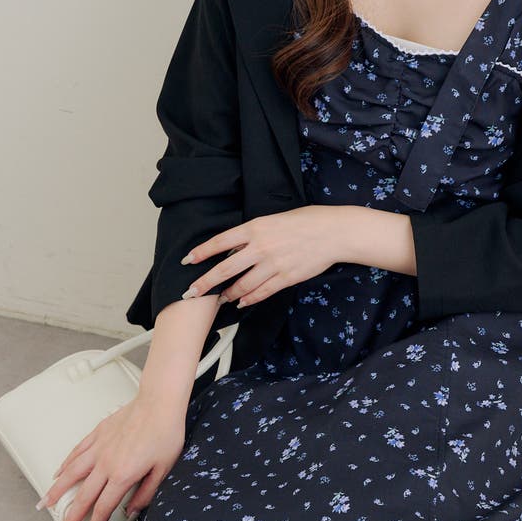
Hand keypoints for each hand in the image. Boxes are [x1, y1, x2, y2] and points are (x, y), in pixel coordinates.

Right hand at [36, 395, 186, 520]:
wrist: (159, 402)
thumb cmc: (166, 432)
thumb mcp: (164, 468)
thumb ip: (146, 492)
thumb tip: (132, 511)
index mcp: (123, 475)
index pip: (103, 507)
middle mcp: (106, 464)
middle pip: (83, 496)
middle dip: (71, 517)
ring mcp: (99, 447)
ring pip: (71, 473)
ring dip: (56, 491)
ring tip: (45, 504)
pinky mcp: (98, 433)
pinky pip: (76, 452)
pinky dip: (65, 464)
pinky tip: (58, 472)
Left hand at [180, 204, 353, 307]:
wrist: (333, 232)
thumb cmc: (307, 220)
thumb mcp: (275, 218)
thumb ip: (254, 233)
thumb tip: (236, 247)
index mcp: (256, 227)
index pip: (220, 242)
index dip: (201, 253)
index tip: (188, 261)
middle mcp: (261, 246)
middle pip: (225, 269)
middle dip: (205, 283)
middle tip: (191, 292)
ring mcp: (273, 264)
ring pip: (242, 285)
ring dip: (228, 294)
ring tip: (219, 300)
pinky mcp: (286, 277)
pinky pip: (262, 292)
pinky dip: (249, 299)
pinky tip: (241, 302)